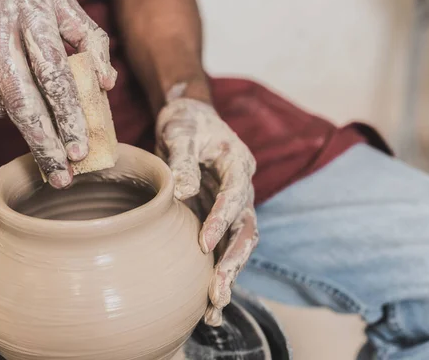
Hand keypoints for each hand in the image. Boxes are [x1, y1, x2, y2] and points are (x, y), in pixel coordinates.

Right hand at [0, 0, 116, 187]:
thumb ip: (90, 38)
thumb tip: (107, 84)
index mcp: (33, 11)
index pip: (55, 75)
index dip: (68, 117)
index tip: (81, 152)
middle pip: (23, 100)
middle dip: (44, 144)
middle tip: (61, 177)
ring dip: (24, 130)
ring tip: (46, 148)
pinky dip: (0, 107)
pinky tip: (15, 108)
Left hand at [156, 92, 258, 326]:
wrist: (190, 120)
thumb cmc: (186, 123)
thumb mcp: (182, 133)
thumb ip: (183, 161)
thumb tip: (181, 192)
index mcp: (238, 164)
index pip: (236, 194)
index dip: (222, 218)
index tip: (202, 242)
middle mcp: (242, 190)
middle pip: (246, 230)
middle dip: (233, 261)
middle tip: (217, 289)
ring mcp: (232, 208)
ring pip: (238, 246)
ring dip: (229, 276)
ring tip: (214, 308)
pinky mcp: (218, 219)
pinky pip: (223, 249)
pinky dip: (218, 274)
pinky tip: (207, 304)